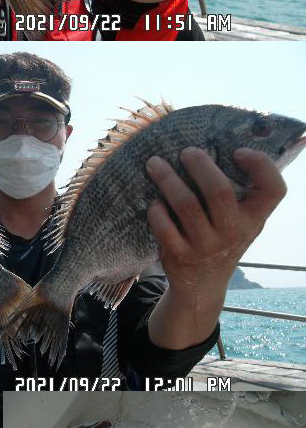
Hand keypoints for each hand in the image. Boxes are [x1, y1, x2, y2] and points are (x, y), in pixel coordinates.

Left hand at [145, 142, 286, 348]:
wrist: (203, 285)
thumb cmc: (224, 237)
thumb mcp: (242, 219)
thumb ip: (242, 192)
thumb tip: (221, 142)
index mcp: (254, 218)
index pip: (274, 190)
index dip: (261, 166)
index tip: (239, 152)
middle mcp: (234, 233)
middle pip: (218, 191)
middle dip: (199, 164)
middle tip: (186, 151)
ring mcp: (206, 246)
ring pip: (186, 204)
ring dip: (168, 179)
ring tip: (155, 164)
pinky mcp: (180, 256)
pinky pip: (164, 226)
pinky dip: (156, 211)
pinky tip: (154, 202)